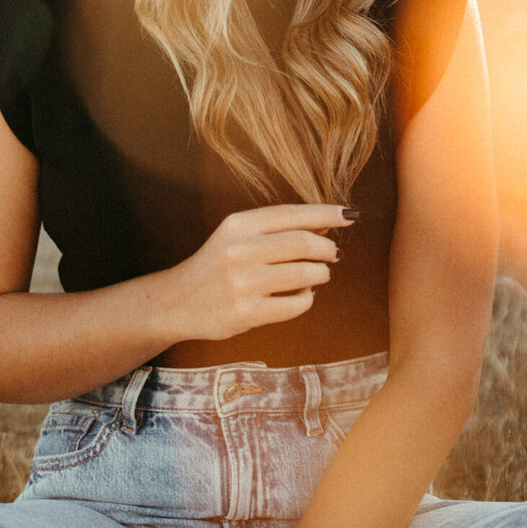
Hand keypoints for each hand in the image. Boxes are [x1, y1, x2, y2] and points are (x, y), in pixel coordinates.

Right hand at [166, 204, 353, 343]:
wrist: (178, 301)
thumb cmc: (216, 265)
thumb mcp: (234, 235)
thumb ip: (271, 228)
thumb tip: (323, 226)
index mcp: (239, 224)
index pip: (292, 214)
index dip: (325, 214)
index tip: (348, 215)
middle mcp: (240, 250)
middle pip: (303, 243)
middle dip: (327, 248)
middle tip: (333, 254)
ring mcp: (243, 283)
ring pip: (304, 274)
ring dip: (320, 274)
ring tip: (319, 274)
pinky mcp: (247, 313)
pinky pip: (295, 304)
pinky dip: (307, 298)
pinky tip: (302, 294)